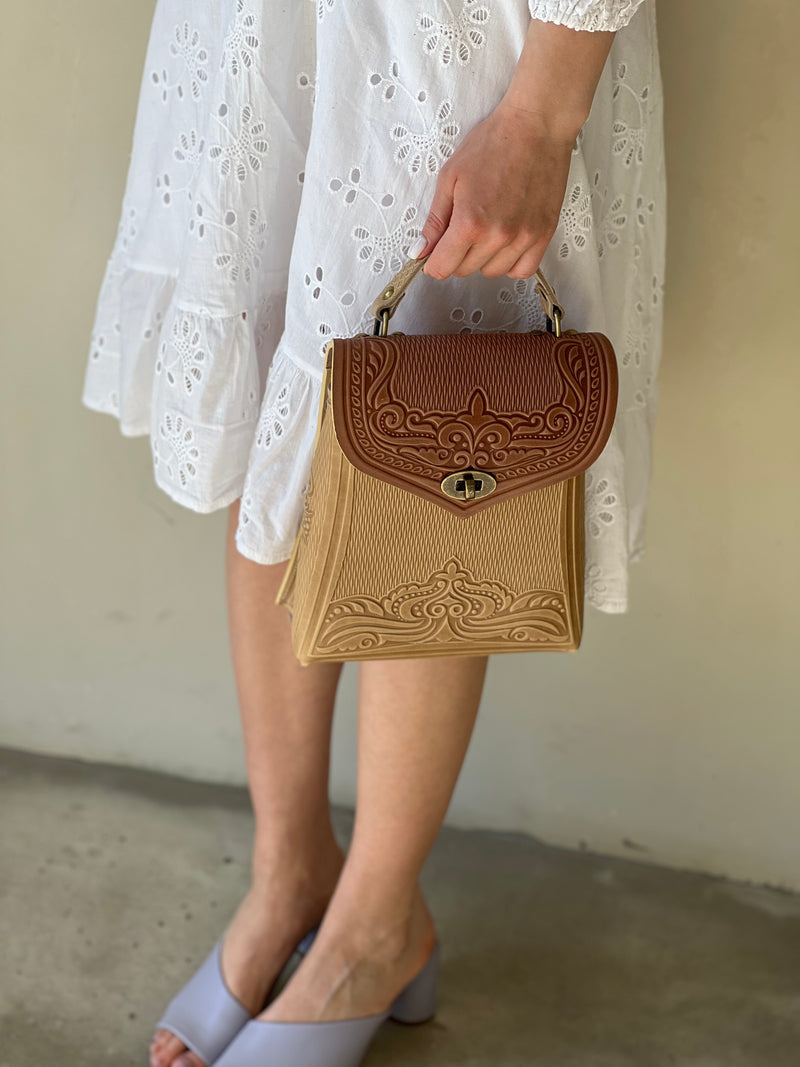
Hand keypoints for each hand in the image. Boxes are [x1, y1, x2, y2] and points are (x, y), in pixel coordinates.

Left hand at [411, 103, 574, 281]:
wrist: (537, 125)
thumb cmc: (492, 144)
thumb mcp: (451, 177)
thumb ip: (435, 220)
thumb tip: (419, 252)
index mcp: (469, 223)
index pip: (441, 267)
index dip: (433, 261)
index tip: (435, 252)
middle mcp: (496, 237)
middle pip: (464, 270)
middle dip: (456, 255)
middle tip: (462, 228)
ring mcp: (523, 238)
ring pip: (491, 272)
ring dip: (483, 258)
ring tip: (486, 229)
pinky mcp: (543, 235)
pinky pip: (522, 270)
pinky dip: (510, 264)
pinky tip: (505, 244)